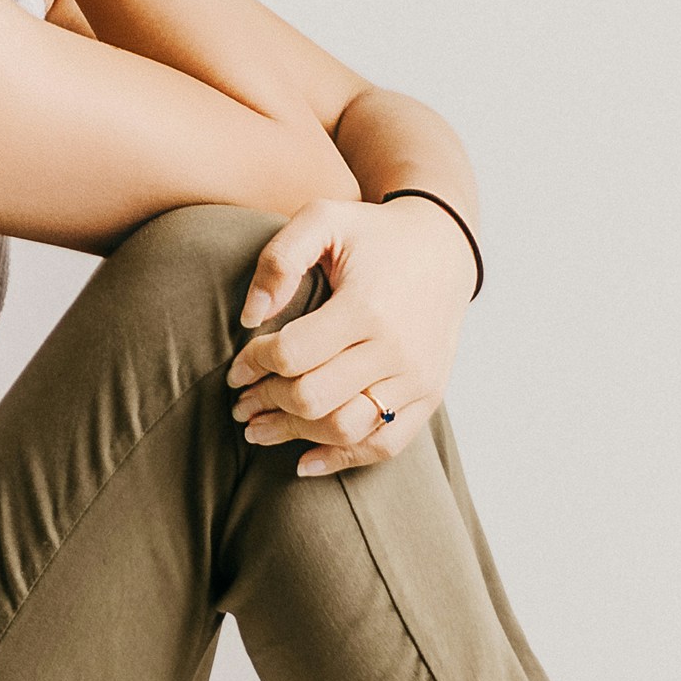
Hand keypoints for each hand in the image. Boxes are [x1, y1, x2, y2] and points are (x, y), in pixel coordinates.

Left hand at [230, 194, 476, 475]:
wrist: (443, 247)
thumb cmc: (373, 234)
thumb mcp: (323, 219)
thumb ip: (279, 258)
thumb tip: (249, 317)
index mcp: (366, 307)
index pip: (292, 355)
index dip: (253, 364)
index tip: (236, 367)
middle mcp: (396, 349)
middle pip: (312, 398)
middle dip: (265, 402)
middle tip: (240, 401)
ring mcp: (417, 378)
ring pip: (343, 429)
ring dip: (292, 435)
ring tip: (258, 429)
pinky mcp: (429, 395)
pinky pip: (384, 445)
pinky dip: (341, 460)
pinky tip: (302, 461)